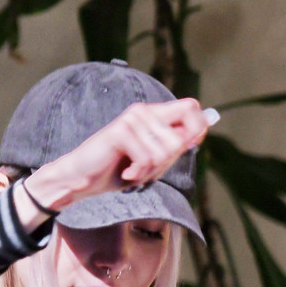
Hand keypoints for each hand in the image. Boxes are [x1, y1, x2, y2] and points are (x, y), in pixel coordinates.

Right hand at [21, 99, 212, 220]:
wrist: (84, 178)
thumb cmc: (120, 169)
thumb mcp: (156, 160)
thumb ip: (176, 145)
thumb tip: (201, 129)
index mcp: (155, 115)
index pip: (191, 107)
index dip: (198, 128)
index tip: (188, 146)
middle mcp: (144, 111)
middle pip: (181, 138)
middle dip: (168, 162)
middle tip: (148, 167)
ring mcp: (131, 119)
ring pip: (164, 152)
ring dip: (151, 171)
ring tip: (134, 170)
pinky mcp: (120, 131)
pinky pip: (147, 159)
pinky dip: (139, 174)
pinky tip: (127, 172)